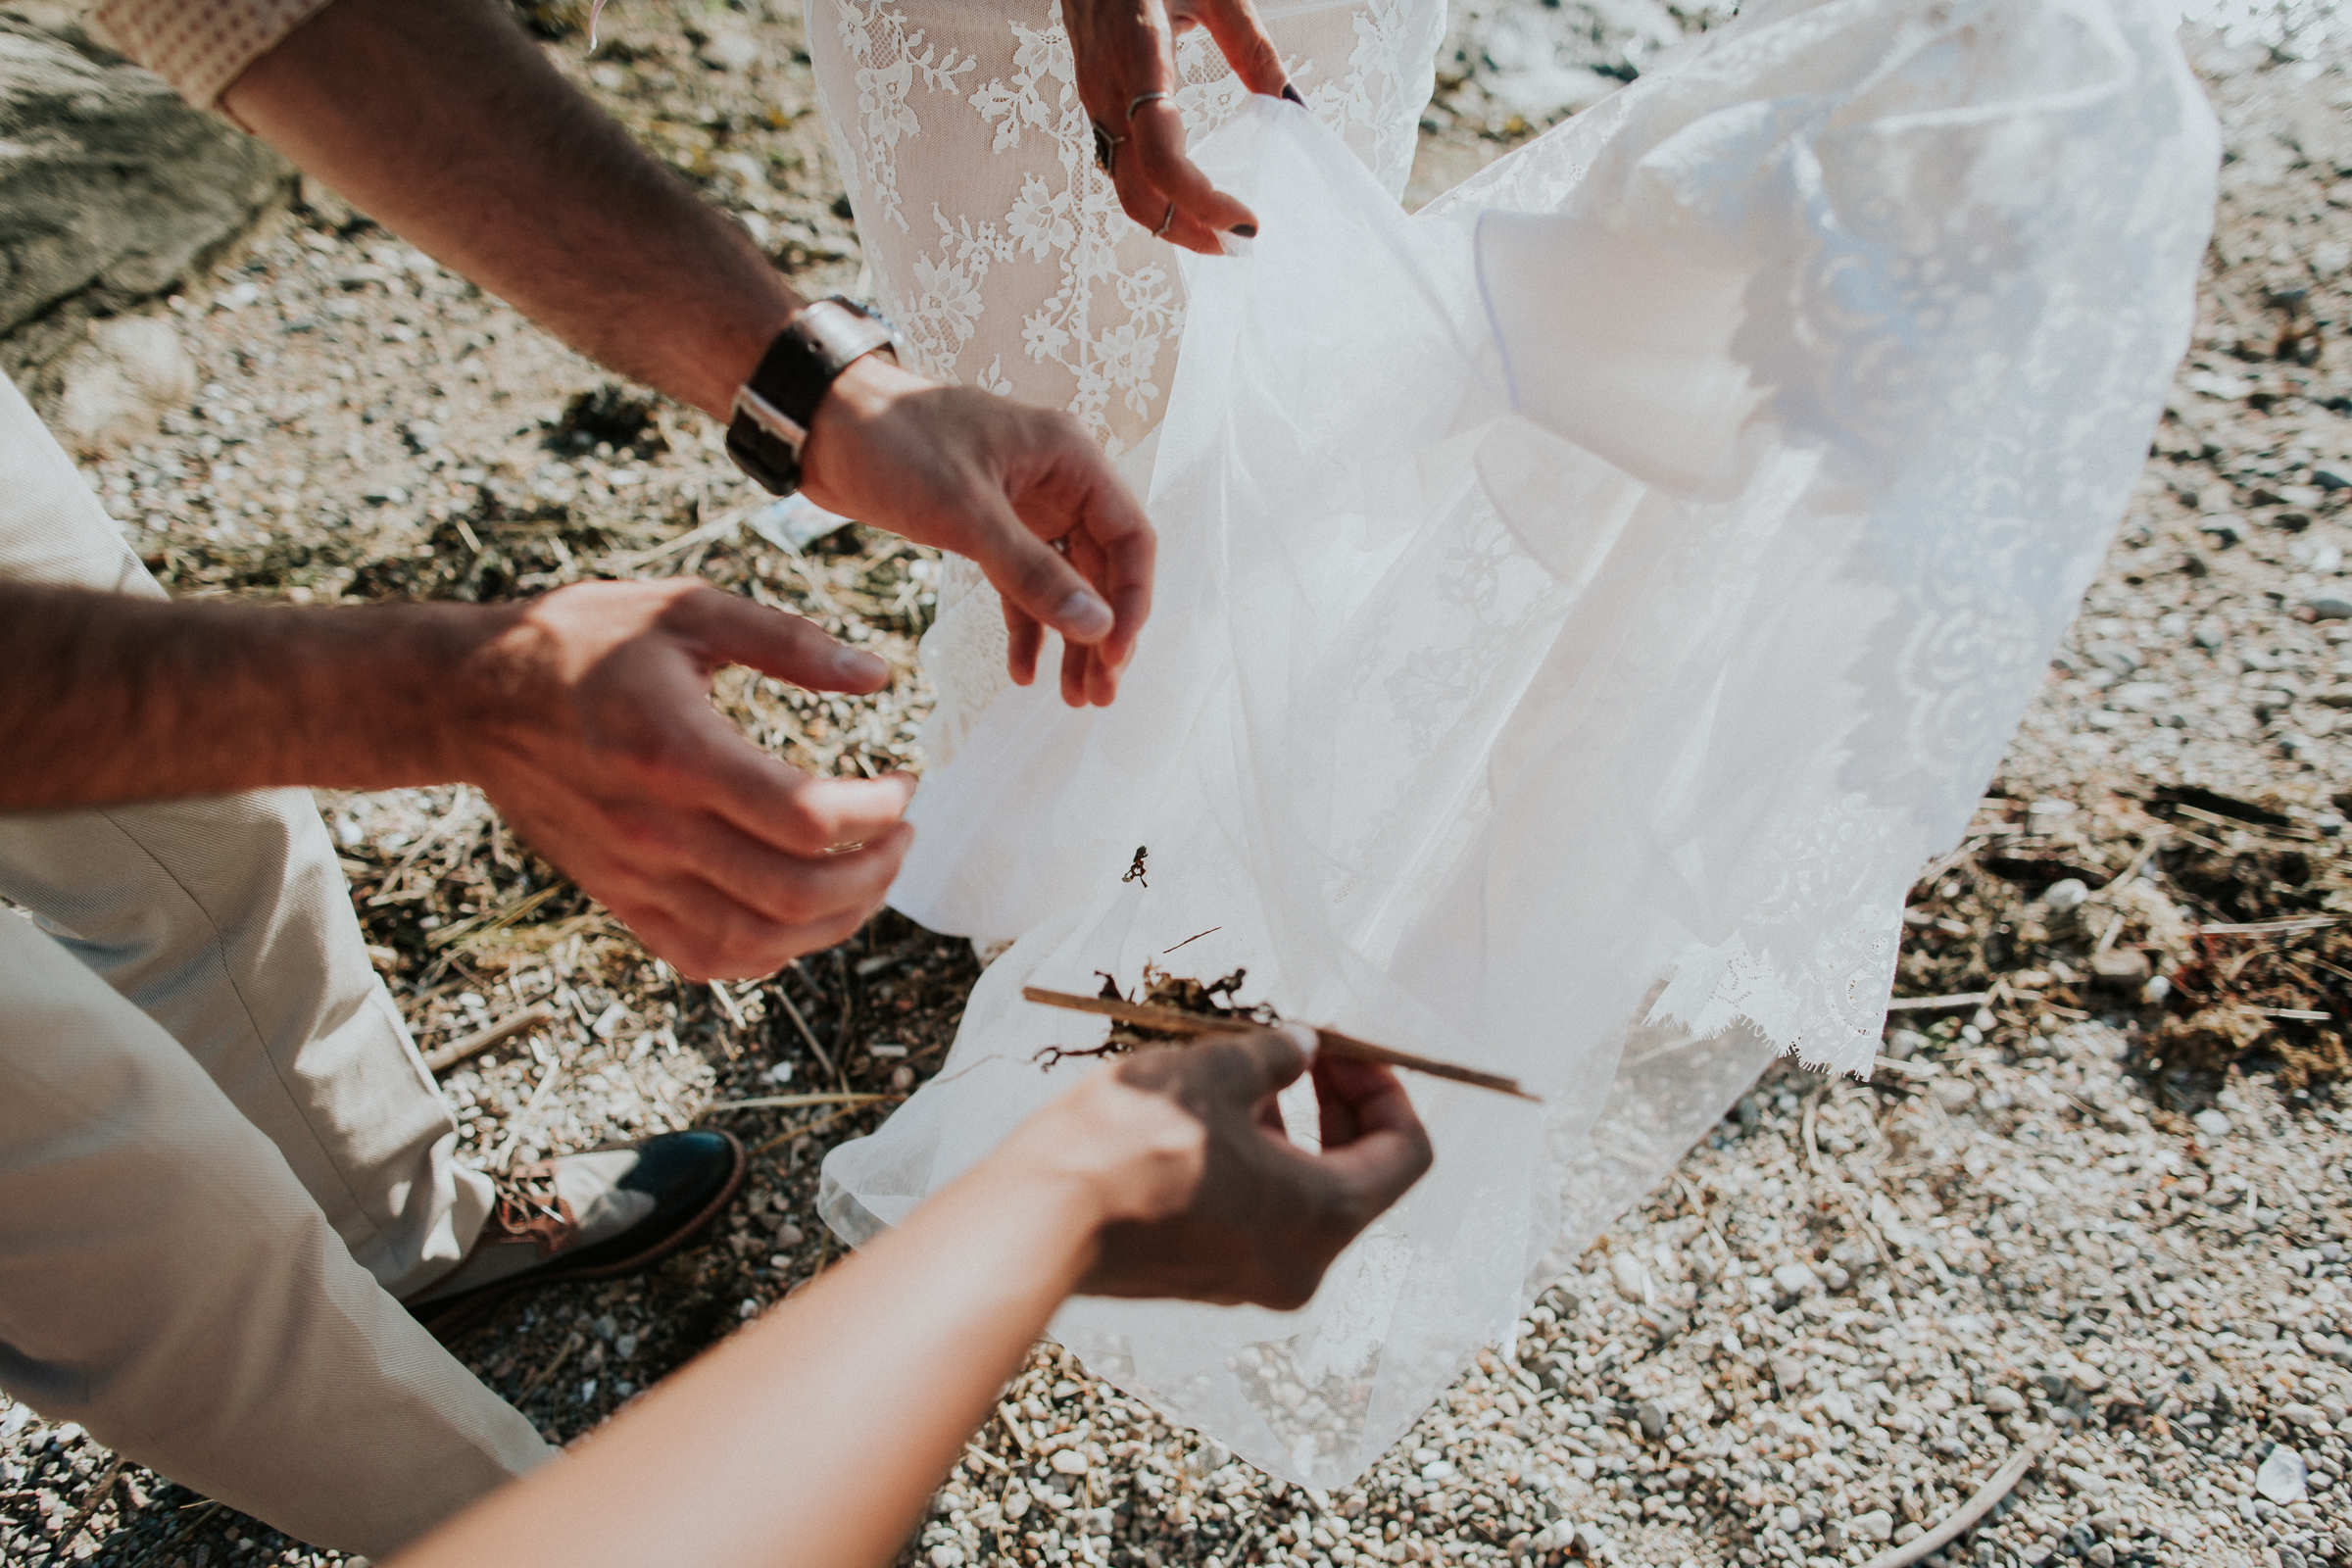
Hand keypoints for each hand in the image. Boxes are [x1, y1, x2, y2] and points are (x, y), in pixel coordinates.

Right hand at [457, 579, 915, 978]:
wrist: (474, 697)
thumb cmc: (585, 642)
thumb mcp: (687, 609)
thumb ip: (787, 641)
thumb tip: (876, 676)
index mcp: (679, 753)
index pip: (805, 817)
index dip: (877, 812)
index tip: (903, 785)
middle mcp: (656, 828)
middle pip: (795, 893)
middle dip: (876, 872)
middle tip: (903, 834)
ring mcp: (636, 875)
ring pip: (760, 940)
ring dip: (837, 920)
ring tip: (872, 875)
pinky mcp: (621, 899)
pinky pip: (708, 956)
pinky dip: (772, 951)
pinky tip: (806, 913)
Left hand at [799, 355, 1154, 705]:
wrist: (819, 420)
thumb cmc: (893, 441)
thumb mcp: (965, 511)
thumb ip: (1032, 572)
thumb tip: (1097, 629)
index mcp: (1070, 457)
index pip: (1129, 537)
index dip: (1131, 601)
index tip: (1114, 657)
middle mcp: (1056, 480)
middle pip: (1101, 568)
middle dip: (1101, 633)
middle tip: (1098, 697)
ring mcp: (1022, 504)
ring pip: (1063, 582)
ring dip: (1068, 638)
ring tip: (1072, 699)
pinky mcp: (984, 526)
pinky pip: (1019, 584)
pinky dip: (1024, 627)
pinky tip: (1022, 672)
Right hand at [1021, 1028, 1432, 1309]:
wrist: (1037, 1220)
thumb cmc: (1132, 1142)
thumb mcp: (1214, 1072)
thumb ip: (1275, 1056)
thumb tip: (1302, 1047)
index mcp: (1325, 1216)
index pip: (1404, 1152)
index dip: (1384, 1087)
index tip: (1344, 1047)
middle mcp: (1301, 1264)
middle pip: (1356, 1177)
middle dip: (1334, 1106)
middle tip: (1300, 1050)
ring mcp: (1249, 1282)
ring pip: (1300, 1197)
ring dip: (1285, 1131)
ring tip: (1237, 1072)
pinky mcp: (1202, 1279)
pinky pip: (1255, 1218)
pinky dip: (1250, 1166)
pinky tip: (1202, 1117)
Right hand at [1063, 0, 1291, 254]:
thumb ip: (1250, 45)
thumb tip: (1291, 105)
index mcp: (1137, 58)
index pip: (1161, 159)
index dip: (1201, 203)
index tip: (1246, 224)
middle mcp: (1106, 90)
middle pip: (1137, 193)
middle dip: (1189, 231)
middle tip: (1240, 245)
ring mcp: (1092, 101)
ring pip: (1124, 187)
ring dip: (1172, 221)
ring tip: (1222, 232)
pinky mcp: (1094, 102)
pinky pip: (1119, 166)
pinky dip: (1156, 195)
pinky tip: (1190, 197)